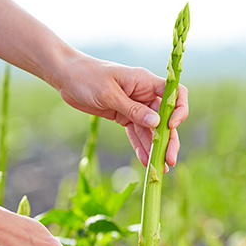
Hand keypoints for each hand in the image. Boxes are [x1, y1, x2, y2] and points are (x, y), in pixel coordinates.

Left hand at [51, 50, 188, 168]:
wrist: (66, 77)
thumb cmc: (87, 77)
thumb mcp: (109, 93)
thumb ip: (133, 109)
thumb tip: (156, 123)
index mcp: (145, 82)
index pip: (175, 93)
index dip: (178, 110)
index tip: (171, 126)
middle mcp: (144, 95)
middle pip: (165, 118)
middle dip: (169, 139)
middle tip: (169, 160)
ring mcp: (134, 107)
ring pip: (151, 130)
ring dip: (155, 148)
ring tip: (159, 168)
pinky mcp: (123, 116)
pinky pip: (135, 133)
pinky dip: (140, 147)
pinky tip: (145, 161)